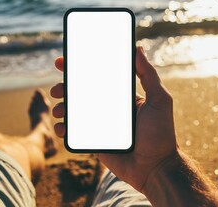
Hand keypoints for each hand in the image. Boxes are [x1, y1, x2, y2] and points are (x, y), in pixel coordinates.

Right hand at [50, 47, 177, 191]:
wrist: (155, 168)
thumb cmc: (161, 134)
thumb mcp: (159, 100)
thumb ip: (149, 75)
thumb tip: (138, 48)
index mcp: (121, 96)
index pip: (98, 77)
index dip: (80, 68)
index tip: (64, 61)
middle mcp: (109, 108)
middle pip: (81, 93)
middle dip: (64, 88)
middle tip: (56, 89)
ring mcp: (100, 125)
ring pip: (74, 111)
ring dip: (61, 108)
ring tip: (58, 110)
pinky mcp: (94, 141)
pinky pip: (75, 132)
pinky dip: (63, 128)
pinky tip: (61, 127)